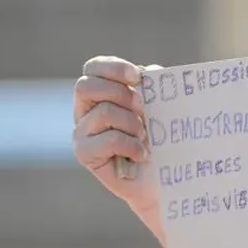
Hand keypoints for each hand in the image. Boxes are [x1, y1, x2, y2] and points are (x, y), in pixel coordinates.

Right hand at [72, 55, 164, 241]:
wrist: (166, 179)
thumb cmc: (164, 140)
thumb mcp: (162, 107)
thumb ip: (154, 86)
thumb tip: (151, 72)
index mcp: (102, 94)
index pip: (94, 68)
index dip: (114, 68)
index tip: (139, 77)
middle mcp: (86, 111)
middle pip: (86, 85)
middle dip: (121, 94)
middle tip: (143, 110)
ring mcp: (82, 133)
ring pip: (103, 112)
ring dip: (133, 124)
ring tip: (145, 138)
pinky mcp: (85, 154)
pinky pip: (109, 139)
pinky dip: (131, 145)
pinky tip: (141, 155)